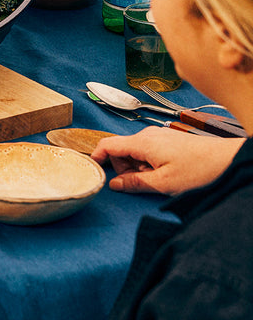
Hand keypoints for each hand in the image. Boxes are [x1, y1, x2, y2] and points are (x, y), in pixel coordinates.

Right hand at [91, 126, 244, 194]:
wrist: (227, 159)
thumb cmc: (199, 169)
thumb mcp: (163, 183)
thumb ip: (135, 183)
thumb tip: (115, 184)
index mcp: (142, 143)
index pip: (108, 144)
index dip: (96, 156)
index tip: (91, 168)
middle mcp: (147, 135)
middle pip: (120, 150)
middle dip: (122, 168)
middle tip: (137, 184)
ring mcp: (158, 136)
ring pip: (134, 151)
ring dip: (137, 167)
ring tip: (156, 180)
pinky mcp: (167, 140)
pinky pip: (147, 150)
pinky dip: (147, 163)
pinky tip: (163, 173)